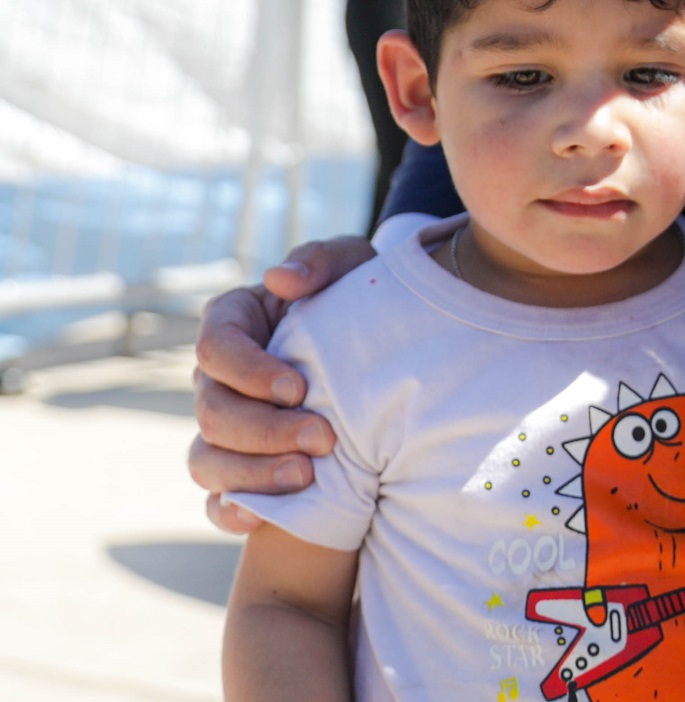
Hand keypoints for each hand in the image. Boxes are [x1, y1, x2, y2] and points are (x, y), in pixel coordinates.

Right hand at [190, 236, 373, 532]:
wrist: (384, 348)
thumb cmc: (361, 297)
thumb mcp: (353, 265)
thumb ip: (321, 260)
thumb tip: (279, 278)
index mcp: (233, 322)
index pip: (214, 347)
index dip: (249, 371)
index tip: (299, 387)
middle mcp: (217, 378)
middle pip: (211, 412)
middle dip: (265, 430)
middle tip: (324, 439)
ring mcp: (222, 428)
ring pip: (206, 460)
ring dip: (253, 473)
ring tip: (307, 477)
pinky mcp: (237, 469)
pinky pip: (215, 501)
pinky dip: (232, 511)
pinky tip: (263, 517)